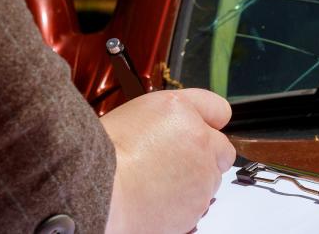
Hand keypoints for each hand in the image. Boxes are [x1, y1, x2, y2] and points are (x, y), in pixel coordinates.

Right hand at [100, 89, 236, 232]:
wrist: (98, 196)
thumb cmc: (107, 154)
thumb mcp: (140, 109)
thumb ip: (182, 107)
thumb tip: (211, 116)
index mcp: (185, 113)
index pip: (219, 111)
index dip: (204, 121)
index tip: (195, 130)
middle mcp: (202, 145)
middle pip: (220, 150)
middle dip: (204, 154)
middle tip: (170, 160)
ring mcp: (202, 181)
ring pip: (209, 180)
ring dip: (192, 180)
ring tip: (156, 180)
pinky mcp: (195, 210)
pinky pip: (196, 205)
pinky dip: (182, 203)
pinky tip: (156, 197)